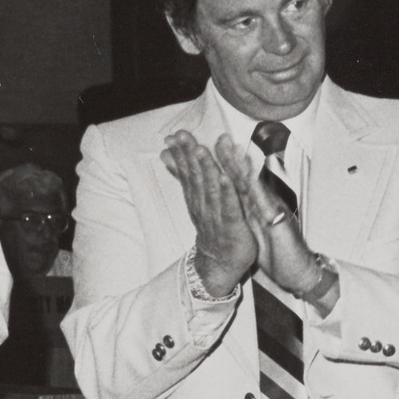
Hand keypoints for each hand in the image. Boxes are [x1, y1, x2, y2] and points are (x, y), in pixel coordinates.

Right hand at [163, 130, 258, 295]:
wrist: (220, 263)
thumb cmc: (211, 227)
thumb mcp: (194, 199)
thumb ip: (183, 176)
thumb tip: (166, 154)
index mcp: (196, 196)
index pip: (188, 172)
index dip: (182, 153)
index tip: (176, 135)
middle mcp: (204, 204)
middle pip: (196, 177)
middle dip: (189, 155)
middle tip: (182, 136)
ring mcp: (217, 215)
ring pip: (210, 189)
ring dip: (205, 169)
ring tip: (200, 150)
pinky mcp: (233, 226)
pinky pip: (229, 208)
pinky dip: (226, 193)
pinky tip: (223, 178)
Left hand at [220, 140, 339, 308]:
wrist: (297, 271)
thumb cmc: (277, 251)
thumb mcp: (255, 229)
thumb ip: (246, 211)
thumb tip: (235, 199)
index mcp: (254, 206)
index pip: (236, 181)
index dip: (222, 164)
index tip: (207, 149)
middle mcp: (263, 204)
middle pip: (243, 177)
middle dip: (229, 156)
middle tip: (218, 137)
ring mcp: (271, 211)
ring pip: (254, 185)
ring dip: (242, 165)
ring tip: (230, 147)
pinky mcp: (278, 223)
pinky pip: (265, 205)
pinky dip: (256, 190)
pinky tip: (247, 178)